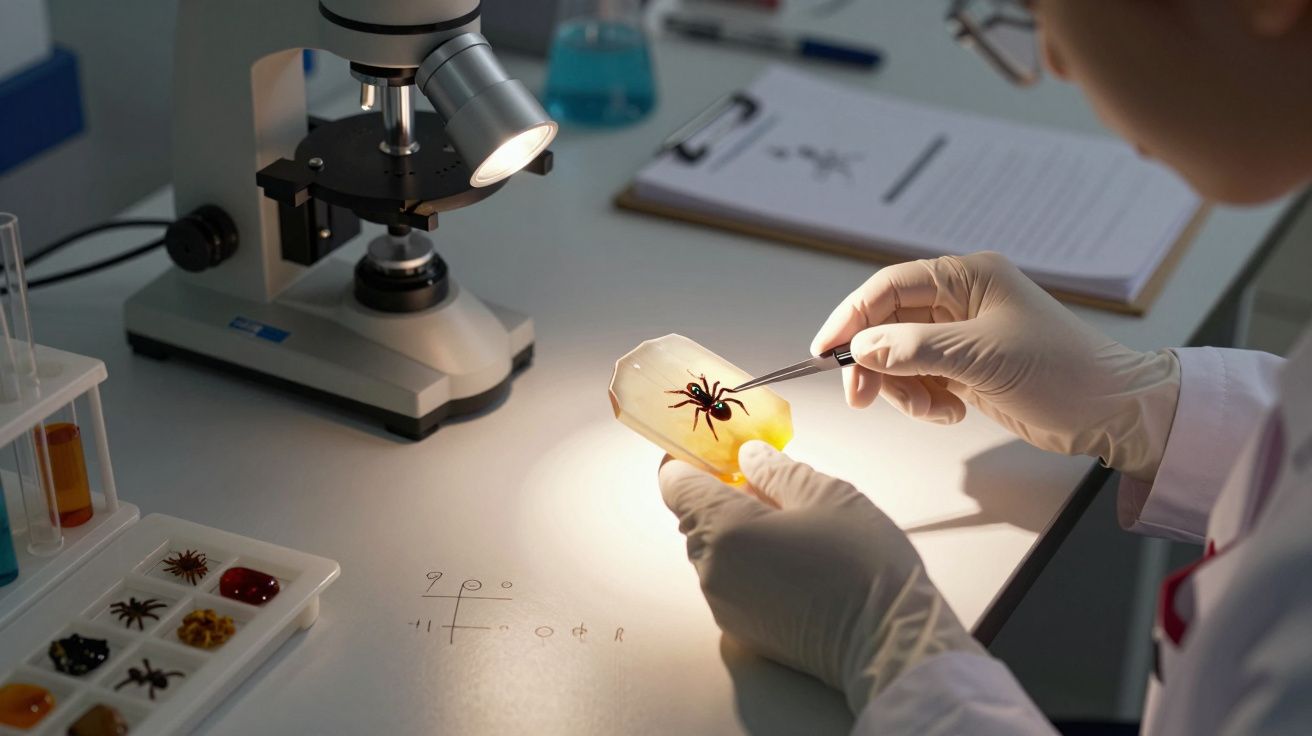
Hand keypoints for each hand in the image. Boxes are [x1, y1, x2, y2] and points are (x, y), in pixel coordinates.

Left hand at [659, 441, 983, 711]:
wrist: (889, 643)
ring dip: (739, 528)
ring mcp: (724, 604)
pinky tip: (794, 558)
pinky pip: (731, 581)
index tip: (716, 448)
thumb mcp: (825, 494)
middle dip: (723, 492)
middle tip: (768, 479)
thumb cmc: (862, 565)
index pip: (674, 482)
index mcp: (724, 528)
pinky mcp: (742, 630)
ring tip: (792, 522)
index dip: (691, 458)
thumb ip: (776, 470)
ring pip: (715, 550)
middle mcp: (712, 569)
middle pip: (695, 516)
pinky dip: (750, 562)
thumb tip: (748, 457)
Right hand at [811, 252, 1180, 480]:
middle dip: (874, 363)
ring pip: (898, 358)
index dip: (851, 317)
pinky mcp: (965, 367)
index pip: (888, 288)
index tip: (825, 351)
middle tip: (863, 398)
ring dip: (903, 389)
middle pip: (887, 325)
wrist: (1111, 412)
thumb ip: (914, 349)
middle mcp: (960, 300)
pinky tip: (952, 412)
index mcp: (967, 277)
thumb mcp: (982, 356)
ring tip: (935, 410)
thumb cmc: (1064, 371)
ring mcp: (961, 335)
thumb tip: (862, 348)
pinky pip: (919, 380)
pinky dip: (924, 401)